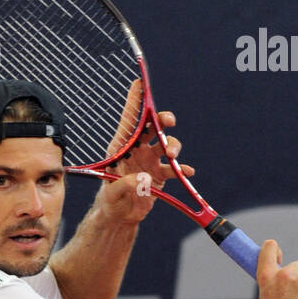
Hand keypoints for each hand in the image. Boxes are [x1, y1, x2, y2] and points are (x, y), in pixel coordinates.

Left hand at [97, 81, 194, 224]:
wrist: (120, 215)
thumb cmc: (110, 200)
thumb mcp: (112, 193)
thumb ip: (124, 184)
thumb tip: (143, 178)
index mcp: (122, 147)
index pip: (130, 120)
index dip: (135, 101)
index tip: (139, 83)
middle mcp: (138, 149)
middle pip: (154, 127)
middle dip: (163, 120)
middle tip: (169, 122)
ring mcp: (151, 160)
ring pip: (167, 144)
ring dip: (173, 146)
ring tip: (172, 156)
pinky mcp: (160, 175)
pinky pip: (173, 168)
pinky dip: (181, 169)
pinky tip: (187, 171)